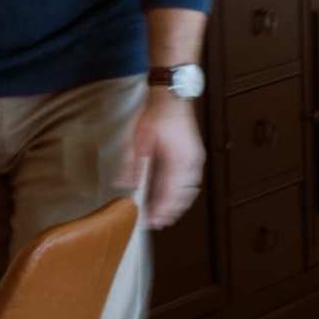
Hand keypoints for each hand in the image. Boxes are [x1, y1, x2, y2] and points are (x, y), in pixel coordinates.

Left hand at [117, 89, 205, 229]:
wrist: (172, 95)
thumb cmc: (156, 115)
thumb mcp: (138, 140)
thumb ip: (132, 165)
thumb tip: (123, 185)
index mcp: (176, 161)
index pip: (169, 194)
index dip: (160, 210)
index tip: (151, 221)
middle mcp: (190, 163)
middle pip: (183, 197)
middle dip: (171, 212)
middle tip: (158, 222)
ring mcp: (195, 159)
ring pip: (190, 191)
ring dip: (179, 204)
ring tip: (167, 214)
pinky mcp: (195, 154)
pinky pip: (193, 181)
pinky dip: (185, 193)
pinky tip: (176, 196)